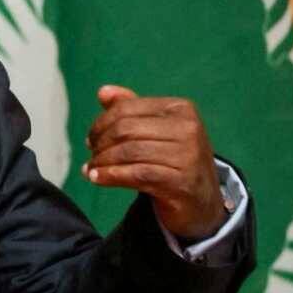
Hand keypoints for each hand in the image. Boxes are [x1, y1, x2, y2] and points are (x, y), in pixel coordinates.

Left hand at [83, 85, 225, 239]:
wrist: (201, 201)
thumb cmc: (173, 160)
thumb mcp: (155, 130)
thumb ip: (129, 109)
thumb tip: (103, 92)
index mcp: (179, 108)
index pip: (126, 108)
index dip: (101, 123)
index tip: (91, 138)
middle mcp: (188, 128)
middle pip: (125, 129)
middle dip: (101, 143)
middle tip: (92, 156)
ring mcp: (188, 155)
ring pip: (129, 152)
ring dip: (102, 162)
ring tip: (91, 169)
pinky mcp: (182, 182)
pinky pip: (137, 174)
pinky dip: (111, 176)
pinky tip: (98, 178)